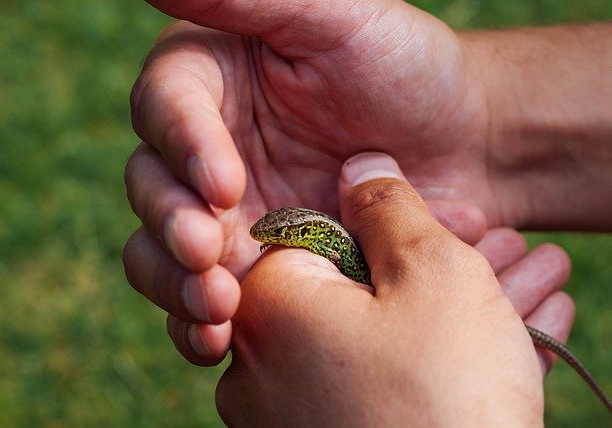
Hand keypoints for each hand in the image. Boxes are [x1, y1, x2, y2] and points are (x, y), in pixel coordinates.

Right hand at [125, 0, 491, 364]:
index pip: (165, 107)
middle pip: (151, 188)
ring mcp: (227, 216)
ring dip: (175, 284)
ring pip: (162, 253)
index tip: (225, 184)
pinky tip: (217, 339)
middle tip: (205, 252)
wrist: (465, 147)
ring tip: (215, 308)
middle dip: (171, 225)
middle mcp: (207, 151)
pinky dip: (201, 324)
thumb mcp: (335, 16)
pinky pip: (206, 300)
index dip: (181, 146)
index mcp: (214, 82)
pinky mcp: (253, 269)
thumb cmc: (407, 69)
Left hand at [214, 154, 571, 425]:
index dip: (401, 225)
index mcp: (269, 305)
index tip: (465, 224)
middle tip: (510, 253)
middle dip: (447, 266)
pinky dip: (439, 363)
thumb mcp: (430, 273)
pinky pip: (384, 386)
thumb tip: (359, 168)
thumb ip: (388, 206)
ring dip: (460, 311)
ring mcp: (288, 413)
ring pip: (383, 338)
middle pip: (361, 289)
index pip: (323, 233)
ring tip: (535, 286)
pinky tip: (516, 340)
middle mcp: (260, 362)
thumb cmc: (446, 394)